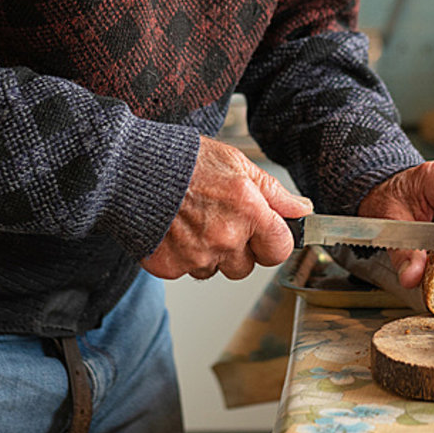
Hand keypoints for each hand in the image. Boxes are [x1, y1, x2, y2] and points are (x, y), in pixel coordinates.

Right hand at [141, 136, 311, 280]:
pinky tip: (175, 229)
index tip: (265, 232)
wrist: (132, 169)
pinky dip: (183, 255)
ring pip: (216, 270)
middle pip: (247, 266)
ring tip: (194, 220)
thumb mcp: (237, 163)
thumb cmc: (185, 161)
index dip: (274, 240)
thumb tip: (301, 209)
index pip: (280, 249)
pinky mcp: (170, 267)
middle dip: (239, 249)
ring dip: (210, 253)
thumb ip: (273, 192)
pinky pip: (187, 271)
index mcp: (248, 211)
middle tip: (220, 220)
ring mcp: (196, 256)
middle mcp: (225, 238)